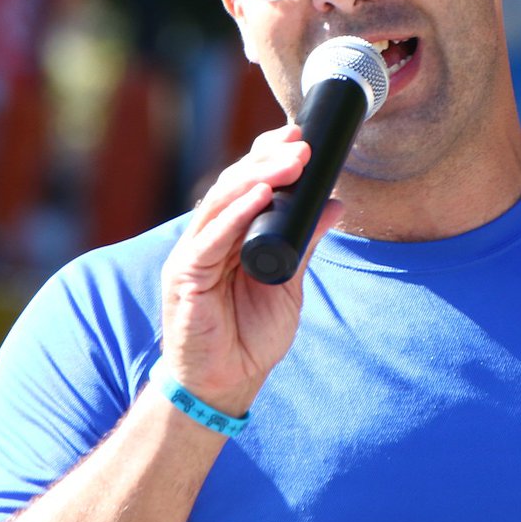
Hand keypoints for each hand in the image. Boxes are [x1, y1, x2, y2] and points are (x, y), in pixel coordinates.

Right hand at [158, 124, 344, 418]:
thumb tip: (336, 204)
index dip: (269, 156)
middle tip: (301, 144)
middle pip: (234, 185)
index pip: (246, 183)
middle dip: (268, 160)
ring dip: (256, 178)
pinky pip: (210, 239)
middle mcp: (208, 237)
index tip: (300, 136)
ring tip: (289, 162)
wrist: (225, 384)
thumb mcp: (289, 282)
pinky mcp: (184, 277)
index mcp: (230, 234)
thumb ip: (305, 241)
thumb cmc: (250, 335)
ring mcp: (193, 254)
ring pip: (221, 202)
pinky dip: (235, 214)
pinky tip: (259, 196)